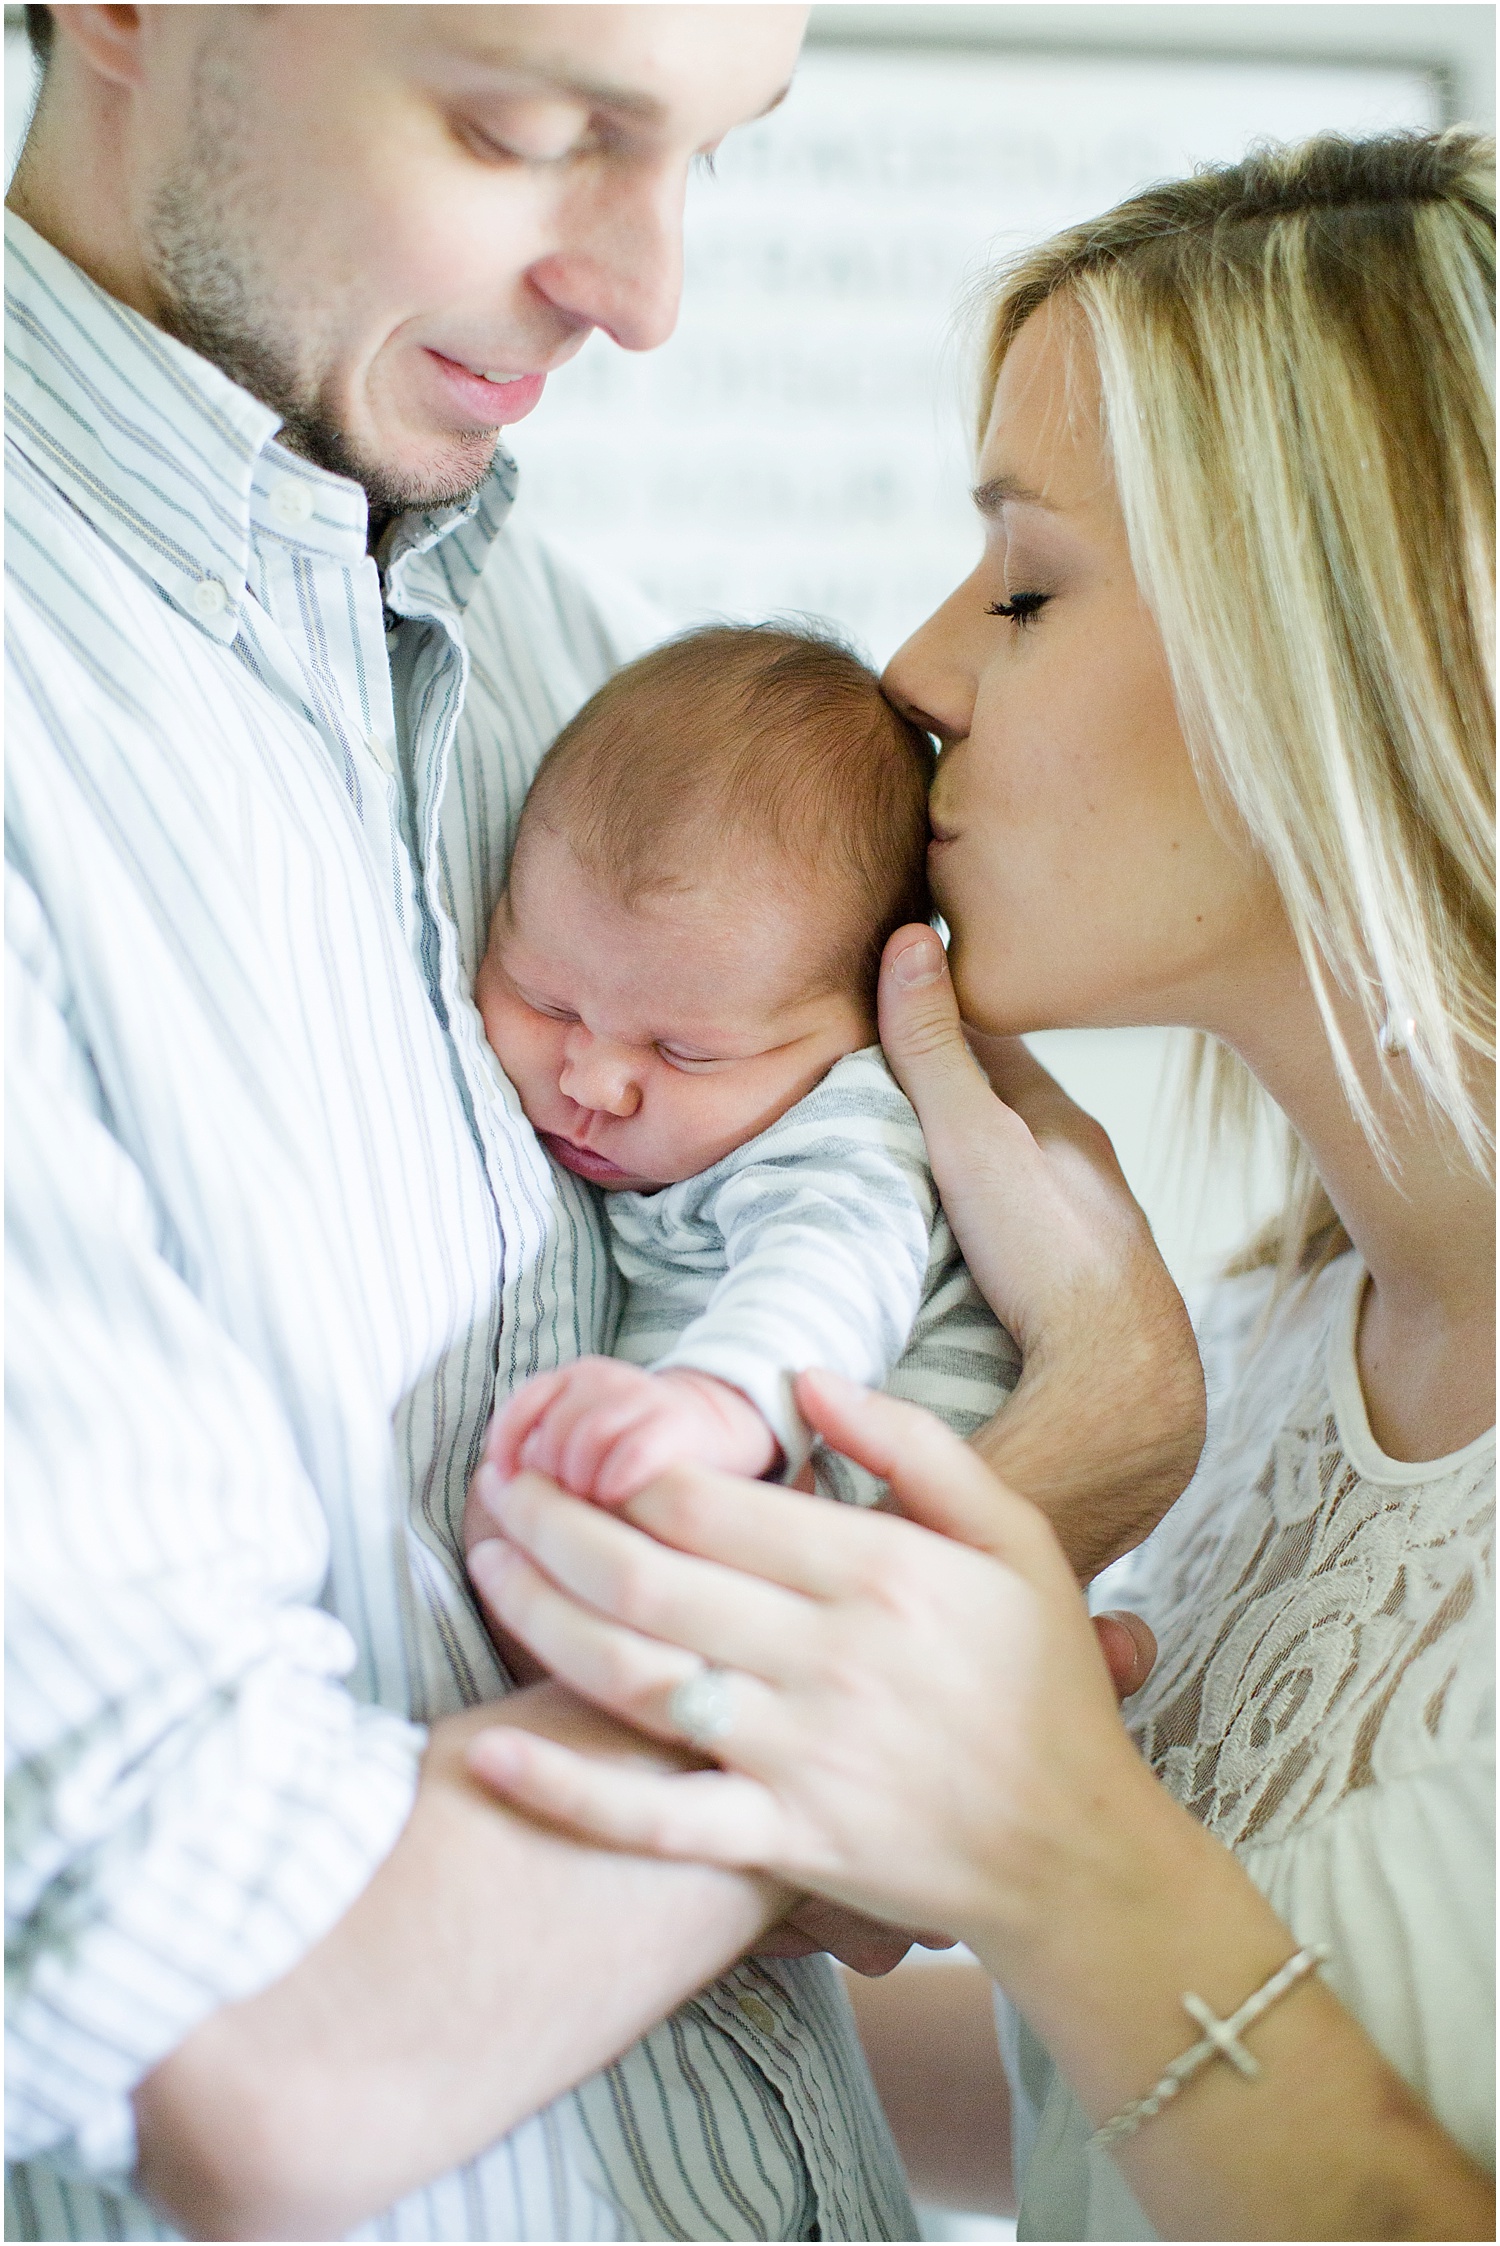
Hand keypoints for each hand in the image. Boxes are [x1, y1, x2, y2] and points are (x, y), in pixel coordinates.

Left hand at [464, 1370, 1162, 1960]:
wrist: (1075, 1852)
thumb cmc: (1039, 1682)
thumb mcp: (1011, 1535)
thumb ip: (912, 1444)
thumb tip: (805, 1375)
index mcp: (880, 1571)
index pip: (709, 1504)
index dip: (616, 1468)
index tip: (568, 1442)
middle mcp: (830, 1659)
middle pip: (648, 1578)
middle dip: (552, 1523)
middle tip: (495, 1489)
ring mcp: (800, 1758)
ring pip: (635, 1679)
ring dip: (541, 1618)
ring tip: (485, 1567)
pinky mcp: (781, 1844)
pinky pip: (653, 1820)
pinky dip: (567, 1787)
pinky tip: (491, 1748)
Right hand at [878, 925, 1206, 1576]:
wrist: (1117, 1388)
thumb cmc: (1048, 1253)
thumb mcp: (974, 1136)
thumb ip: (935, 1049)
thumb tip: (911, 936)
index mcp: (1067, 1125)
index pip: (998, 1046)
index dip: (947, 1018)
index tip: (897, 996)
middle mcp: (1090, 1175)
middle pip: (1013, 1115)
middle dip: (961, 1093)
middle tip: (891, 1078)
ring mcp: (1093, 1241)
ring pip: (1026, 1182)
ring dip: (978, 1168)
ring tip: (915, 1162)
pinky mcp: (1082, 1304)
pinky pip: (1028, 1243)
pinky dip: (991, 1229)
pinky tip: (963, 1251)